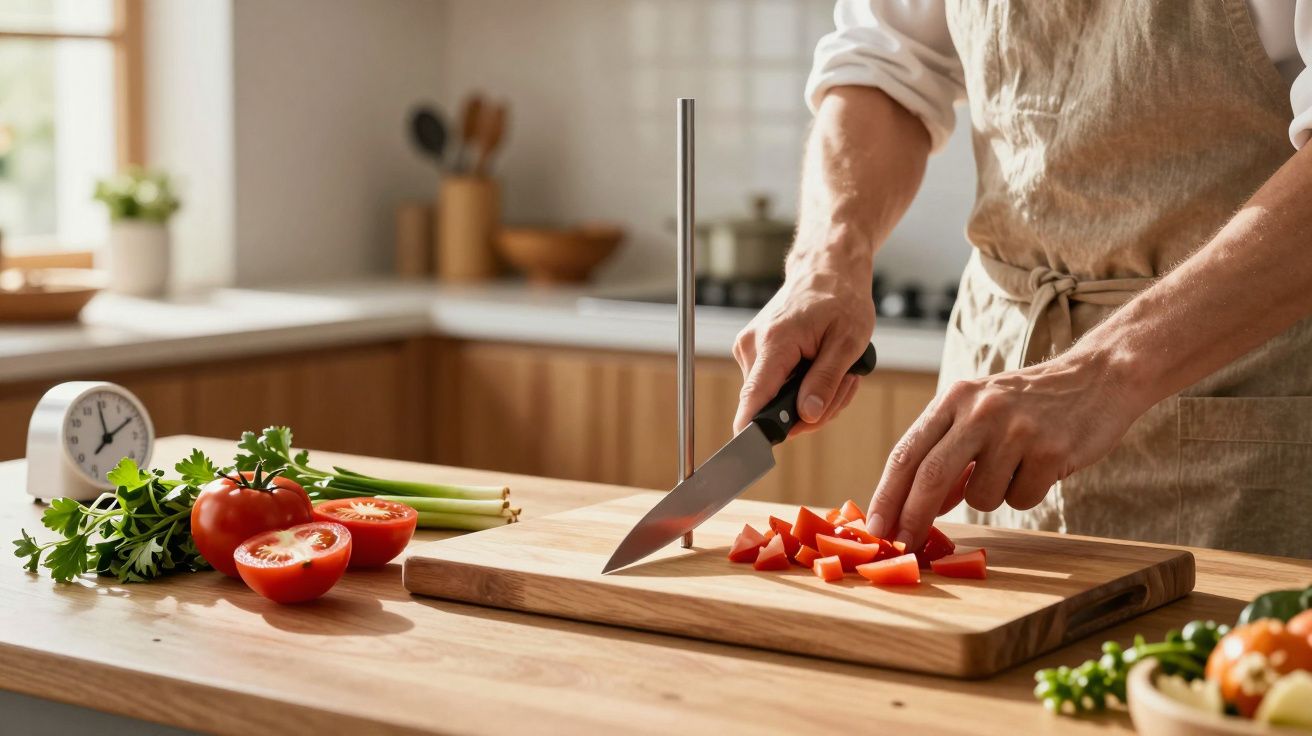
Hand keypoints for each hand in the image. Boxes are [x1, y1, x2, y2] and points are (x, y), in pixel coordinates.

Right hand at [732, 263, 874, 435]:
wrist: (826, 270)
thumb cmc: (841, 300)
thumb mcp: (848, 342)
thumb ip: (826, 382)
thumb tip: (807, 416)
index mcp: (775, 343)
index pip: (754, 397)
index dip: (752, 431)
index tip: (750, 455)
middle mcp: (752, 347)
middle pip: (772, 407)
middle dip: (812, 410)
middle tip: (844, 386)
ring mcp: (749, 350)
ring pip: (776, 401)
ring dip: (811, 399)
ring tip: (837, 371)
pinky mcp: (754, 353)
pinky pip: (775, 388)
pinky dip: (801, 388)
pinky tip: (820, 368)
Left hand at [865, 352, 1148, 548]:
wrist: (1098, 378)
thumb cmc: (1029, 403)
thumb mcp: (979, 414)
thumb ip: (947, 454)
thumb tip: (918, 508)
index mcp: (954, 398)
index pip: (907, 453)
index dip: (886, 495)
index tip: (875, 529)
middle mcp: (980, 410)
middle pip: (931, 476)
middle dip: (912, 517)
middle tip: (904, 546)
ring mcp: (1016, 429)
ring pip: (980, 496)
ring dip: (991, 496)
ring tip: (1015, 466)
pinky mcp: (1051, 450)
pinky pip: (1021, 500)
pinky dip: (1026, 493)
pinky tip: (1042, 465)